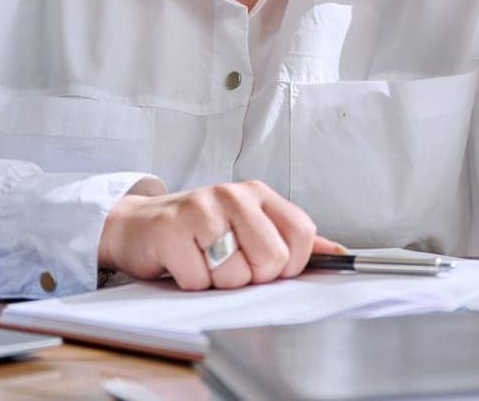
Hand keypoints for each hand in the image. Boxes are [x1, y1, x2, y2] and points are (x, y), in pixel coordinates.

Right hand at [97, 180, 347, 290]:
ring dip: (218, 283)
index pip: (302, 234)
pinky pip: (200, 281)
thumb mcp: (249, 227)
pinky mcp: (172, 228)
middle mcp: (233, 195)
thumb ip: (292, 240)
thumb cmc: (198, 231)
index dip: (290, 264)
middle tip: (229, 264)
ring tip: (203, 262)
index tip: (268, 266)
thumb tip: (339, 255)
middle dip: (252, 276)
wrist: (139, 226)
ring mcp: (202, 208)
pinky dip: (191, 283)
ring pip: (235, 274)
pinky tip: (182, 263)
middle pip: (272, 258)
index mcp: (258, 194)